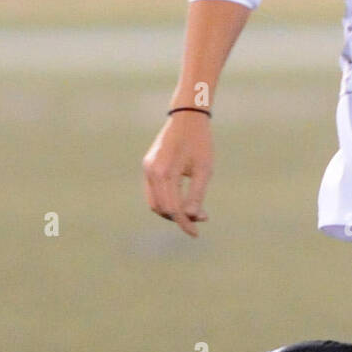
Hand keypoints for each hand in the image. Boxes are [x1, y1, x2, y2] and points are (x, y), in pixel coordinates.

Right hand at [142, 111, 212, 236]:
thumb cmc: (200, 142)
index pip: (173, 208)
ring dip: (171, 211)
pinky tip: (183, 201)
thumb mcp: (204, 170)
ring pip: (154, 202)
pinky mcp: (148, 166)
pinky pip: (154, 191)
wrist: (188, 117)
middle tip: (200, 218)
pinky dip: (166, 200)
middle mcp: (151, 172)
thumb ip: (197, 195)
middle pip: (161, 208)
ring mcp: (147, 168)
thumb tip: (194, 217)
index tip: (196, 234)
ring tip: (193, 210)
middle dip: (179, 218)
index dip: (184, 223)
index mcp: (165, 173)